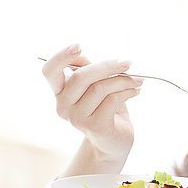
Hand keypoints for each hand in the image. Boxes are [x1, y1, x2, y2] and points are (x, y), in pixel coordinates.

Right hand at [42, 44, 141, 165]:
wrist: (115, 141)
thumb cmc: (107, 109)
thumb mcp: (98, 85)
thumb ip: (90, 70)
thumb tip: (83, 55)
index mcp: (60, 92)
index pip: (50, 72)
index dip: (61, 57)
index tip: (79, 46)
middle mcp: (63, 106)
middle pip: (81, 77)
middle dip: (107, 66)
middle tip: (128, 63)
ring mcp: (76, 118)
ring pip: (100, 87)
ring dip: (123, 80)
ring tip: (137, 80)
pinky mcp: (94, 126)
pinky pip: (112, 99)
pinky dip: (128, 91)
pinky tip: (136, 90)